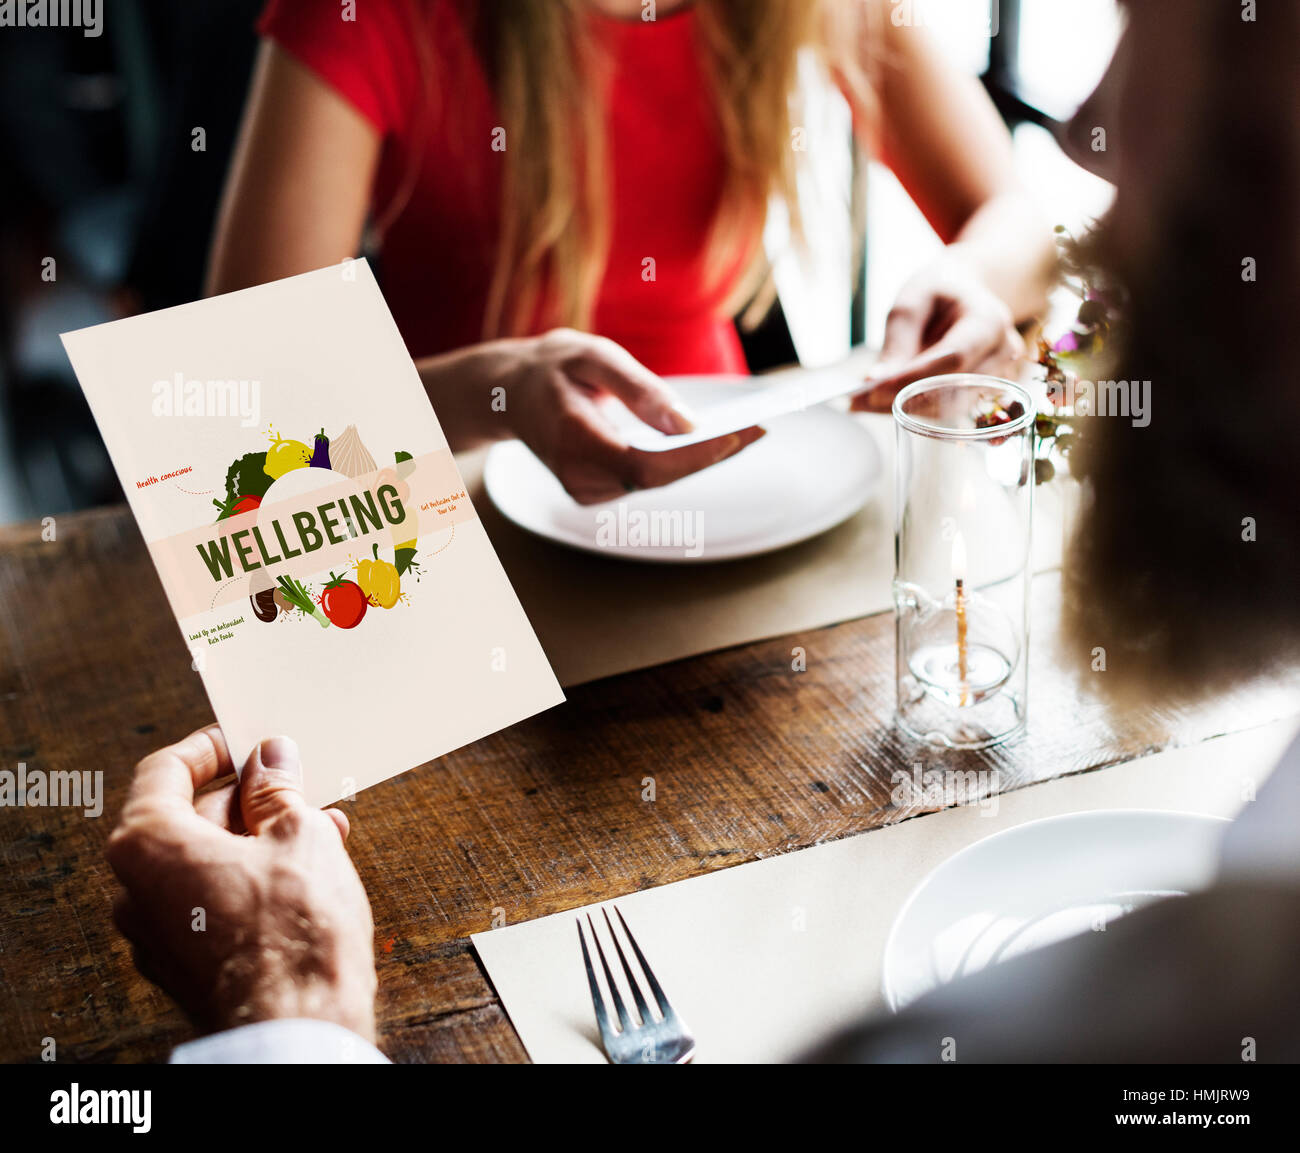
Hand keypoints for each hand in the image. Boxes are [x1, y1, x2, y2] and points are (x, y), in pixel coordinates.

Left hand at [106, 729, 376, 1040]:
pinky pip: (212, 901)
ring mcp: (156, 933)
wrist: (298, 1025)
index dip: (212, 748)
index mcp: (148, 845)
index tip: (247, 740)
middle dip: (248, 798)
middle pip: (188, 817)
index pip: (165, 770)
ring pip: (207, 861)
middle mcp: (136, 890)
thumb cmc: (292, 932)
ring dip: (260, 838)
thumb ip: (277, 789)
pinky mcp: (184, 964)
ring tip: (321, 827)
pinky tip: (308, 870)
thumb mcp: (298, 834)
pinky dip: (253, 878)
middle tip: (296, 783)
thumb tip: (272, 758)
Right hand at [502, 329, 764, 503]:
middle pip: (660, 478)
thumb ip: (639, 390)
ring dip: (703, 458)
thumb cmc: (554, 367)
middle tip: (763, 427)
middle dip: (713, 454)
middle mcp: (578, 479)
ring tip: (749, 430)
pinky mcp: (596, 493)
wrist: (510, 393)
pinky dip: (682, 461)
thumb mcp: (593, 357)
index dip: (695, 455)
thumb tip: (688, 424)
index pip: (646, 466)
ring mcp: (585, 492)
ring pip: (659, 481)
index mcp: (573, 443)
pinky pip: (649, 479)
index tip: (740, 434)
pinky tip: (713, 440)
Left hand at [852, 254, 1025, 412]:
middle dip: (903, 399)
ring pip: (950, 407)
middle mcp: (1003, 352)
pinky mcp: (985, 393)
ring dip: (904, 409)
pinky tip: (884, 401)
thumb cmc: (938, 292)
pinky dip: (913, 409)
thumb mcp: (912, 302)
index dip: (913, 378)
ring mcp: (999, 376)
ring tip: (864, 402)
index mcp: (989, 320)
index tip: (872, 390)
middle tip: (858, 401)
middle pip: (953, 390)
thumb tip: (876, 382)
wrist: (965, 293)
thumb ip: (897, 341)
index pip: (953, 358)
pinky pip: (947, 409)